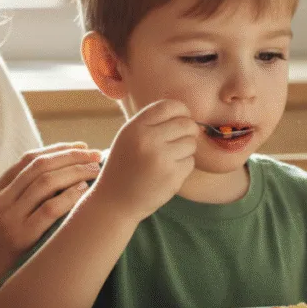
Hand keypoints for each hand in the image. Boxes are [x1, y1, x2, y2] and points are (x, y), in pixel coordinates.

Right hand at [0, 142, 104, 307]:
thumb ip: (16, 197)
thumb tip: (54, 178)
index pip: (28, 159)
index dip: (57, 149)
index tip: (81, 147)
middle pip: (39, 166)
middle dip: (71, 156)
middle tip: (95, 155)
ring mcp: (8, 219)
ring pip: (46, 183)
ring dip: (75, 172)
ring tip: (96, 171)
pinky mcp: (19, 238)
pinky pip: (49, 209)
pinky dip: (70, 196)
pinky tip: (84, 191)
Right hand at [88, 99, 197, 221]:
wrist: (115, 201)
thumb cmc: (125, 166)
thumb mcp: (129, 137)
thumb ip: (152, 123)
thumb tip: (186, 115)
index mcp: (136, 127)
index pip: (170, 105)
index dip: (181, 111)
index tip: (181, 120)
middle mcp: (148, 139)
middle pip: (186, 124)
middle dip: (188, 131)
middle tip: (180, 141)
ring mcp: (161, 158)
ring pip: (191, 143)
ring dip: (186, 150)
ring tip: (169, 159)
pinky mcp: (172, 176)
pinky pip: (190, 162)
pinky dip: (184, 166)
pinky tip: (167, 172)